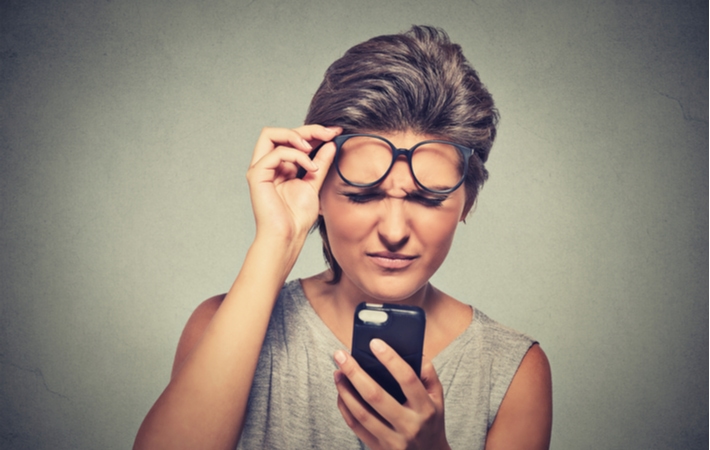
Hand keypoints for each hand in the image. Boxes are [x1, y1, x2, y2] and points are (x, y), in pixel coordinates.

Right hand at [246, 125, 340, 241]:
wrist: (288, 236)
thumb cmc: (297, 217)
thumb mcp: (314, 183)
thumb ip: (321, 163)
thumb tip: (331, 144)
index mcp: (280, 166)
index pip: (293, 139)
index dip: (313, 132)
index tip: (335, 132)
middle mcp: (267, 164)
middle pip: (282, 131)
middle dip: (308, 129)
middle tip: (329, 133)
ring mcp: (260, 168)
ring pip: (271, 134)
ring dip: (296, 136)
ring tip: (313, 148)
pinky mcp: (257, 175)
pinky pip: (276, 153)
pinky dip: (296, 156)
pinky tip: (310, 168)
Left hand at [333, 340, 449, 449]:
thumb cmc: (431, 421)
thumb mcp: (438, 399)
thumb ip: (428, 374)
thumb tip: (413, 352)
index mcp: (426, 409)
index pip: (407, 379)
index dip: (390, 359)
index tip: (375, 343)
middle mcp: (409, 426)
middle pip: (376, 396)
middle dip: (355, 372)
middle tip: (341, 355)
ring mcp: (393, 440)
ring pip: (361, 413)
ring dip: (345, 390)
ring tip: (338, 372)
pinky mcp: (379, 449)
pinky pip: (355, 427)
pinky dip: (345, 407)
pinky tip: (341, 392)